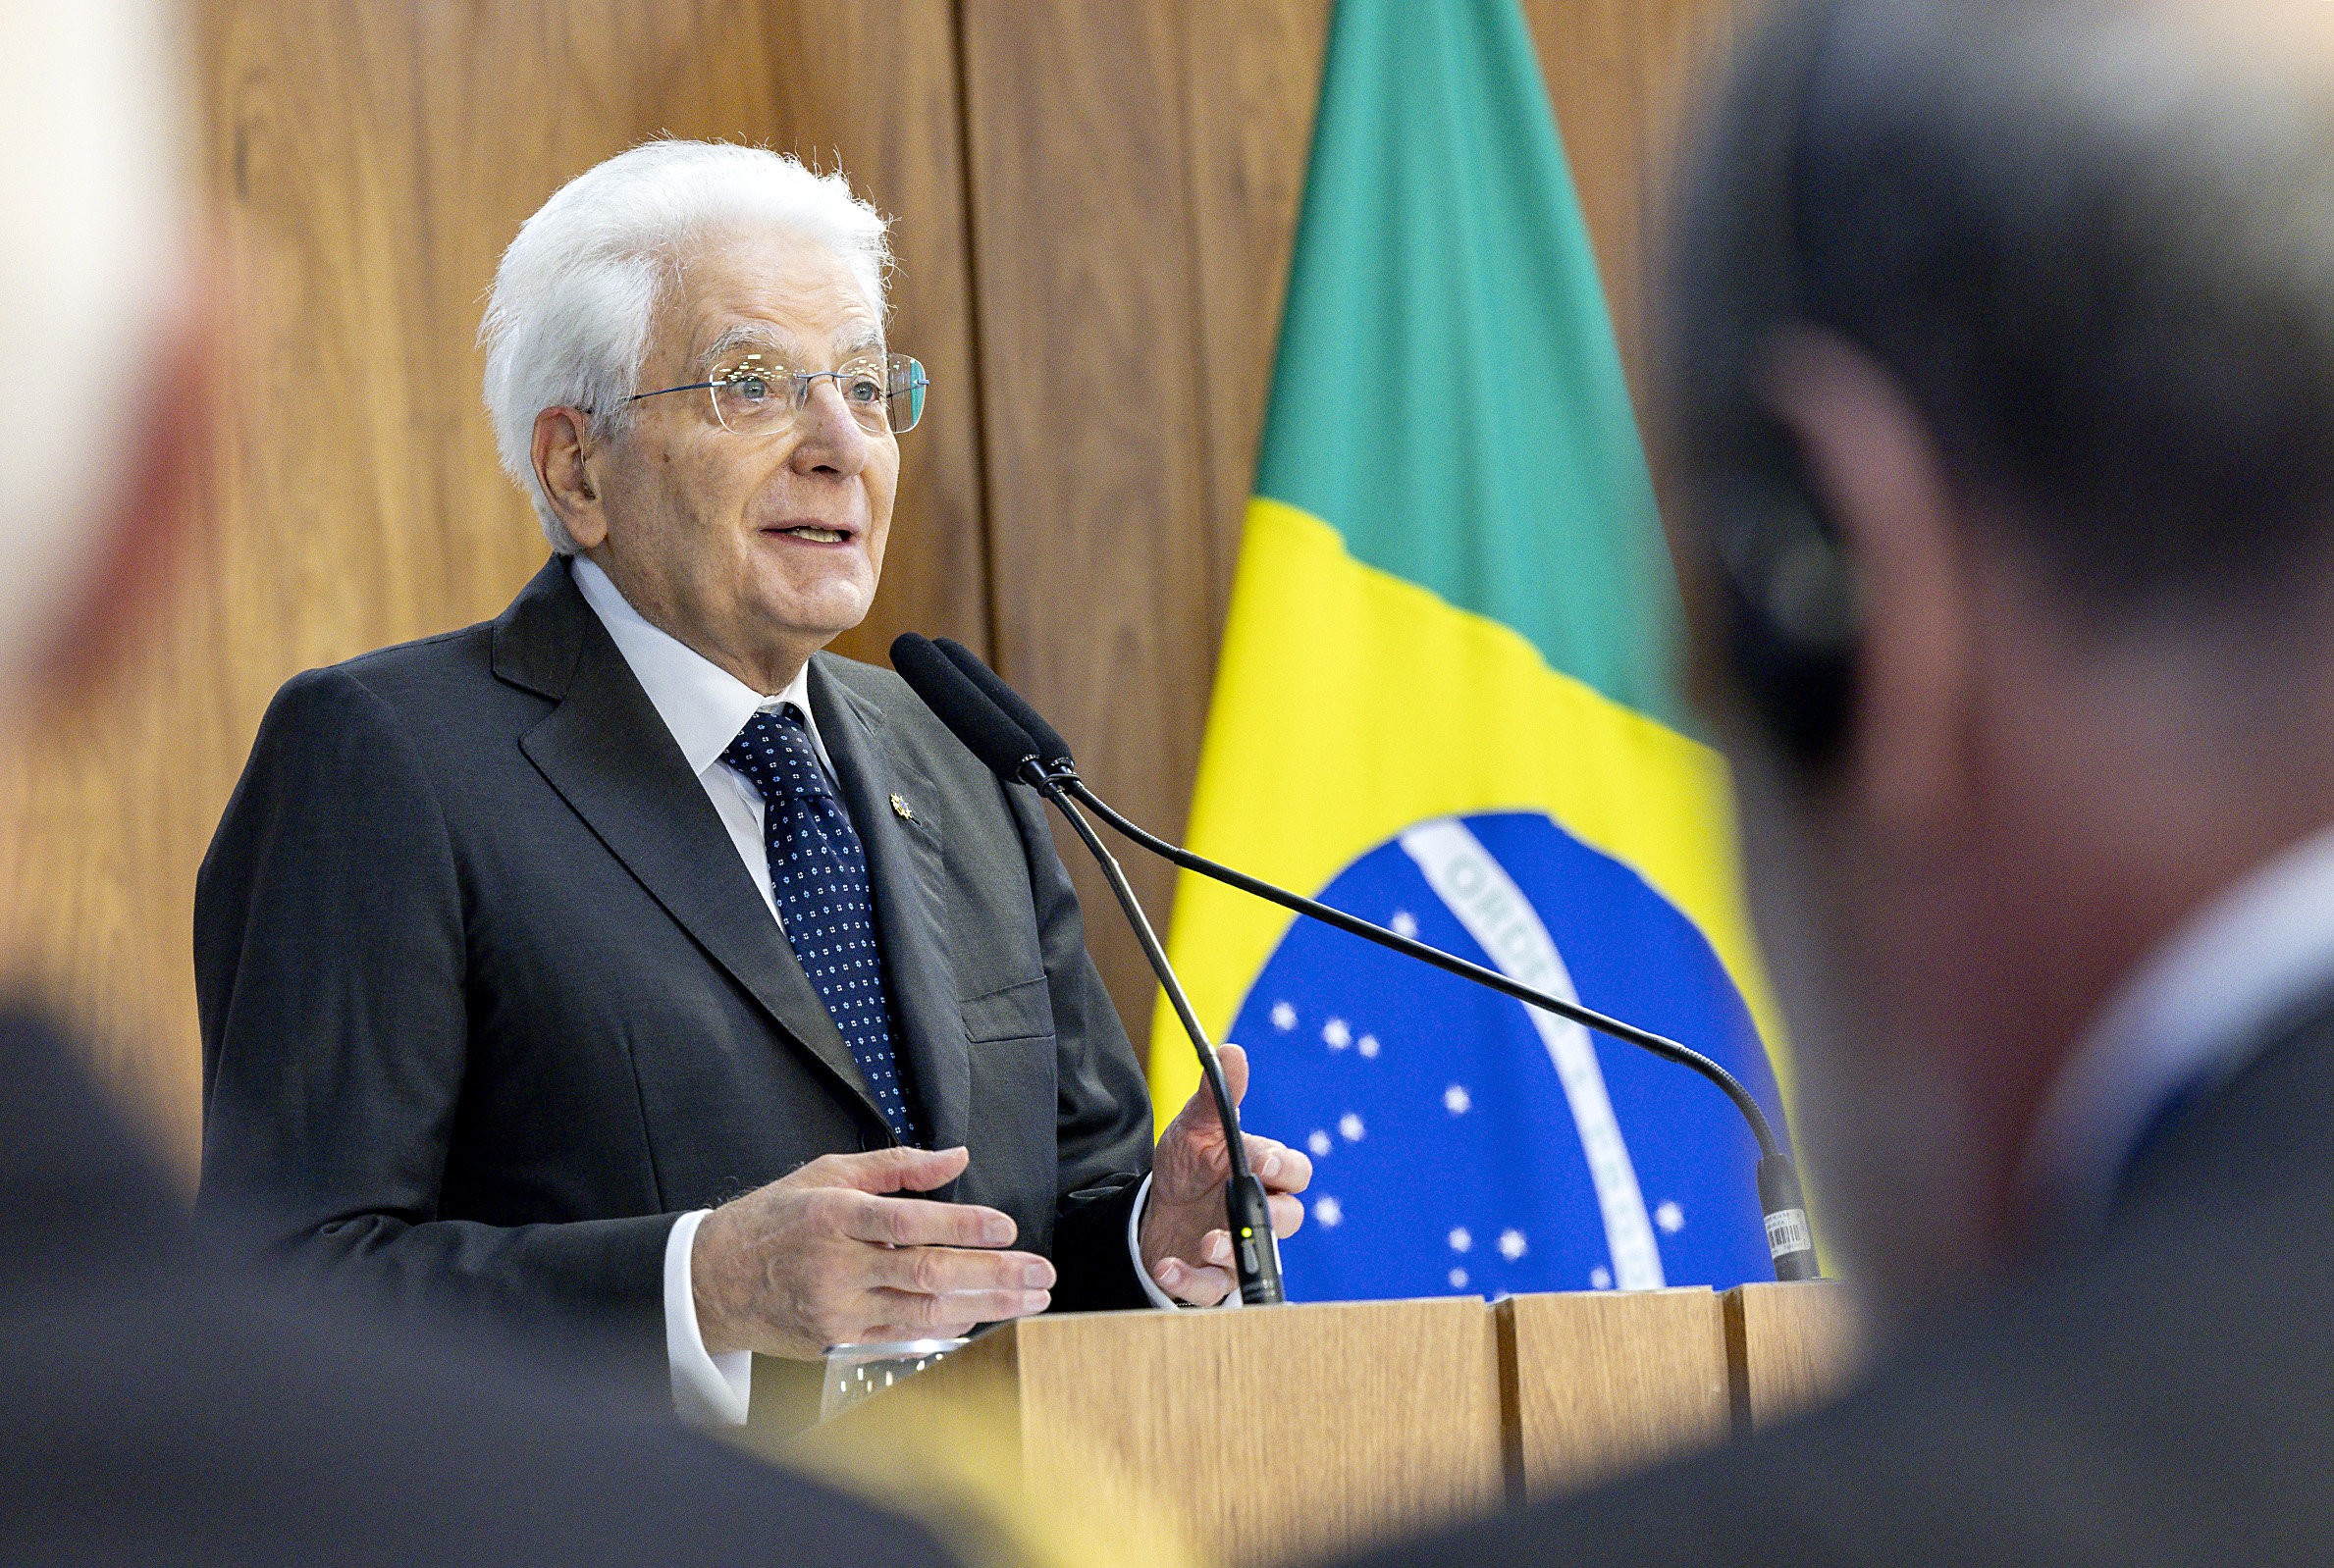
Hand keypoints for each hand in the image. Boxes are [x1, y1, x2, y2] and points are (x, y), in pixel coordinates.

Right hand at [690, 1145, 1053, 1357]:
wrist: (713, 1281)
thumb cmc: (774, 1220)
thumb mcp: (827, 1172)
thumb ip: (896, 1165)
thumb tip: (956, 1157)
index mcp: (833, 1215)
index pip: (908, 1222)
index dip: (962, 1226)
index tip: (1007, 1228)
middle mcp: (835, 1266)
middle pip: (927, 1273)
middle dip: (993, 1275)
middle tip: (1040, 1273)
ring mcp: (836, 1310)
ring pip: (924, 1311)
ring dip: (985, 1306)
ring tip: (1028, 1299)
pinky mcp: (837, 1340)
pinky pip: (903, 1339)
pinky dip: (946, 1329)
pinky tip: (980, 1317)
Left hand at [1138, 1043, 1310, 1304]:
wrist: (1156, 1208)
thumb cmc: (1189, 1164)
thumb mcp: (1195, 1127)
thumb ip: (1216, 1097)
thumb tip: (1232, 1052)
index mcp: (1263, 1171)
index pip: (1296, 1171)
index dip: (1284, 1166)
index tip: (1262, 1159)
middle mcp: (1260, 1210)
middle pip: (1290, 1217)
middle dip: (1273, 1213)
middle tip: (1242, 1203)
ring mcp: (1240, 1245)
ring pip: (1258, 1256)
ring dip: (1234, 1251)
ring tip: (1205, 1242)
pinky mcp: (1213, 1276)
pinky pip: (1212, 1288)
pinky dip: (1190, 1280)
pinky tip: (1167, 1267)